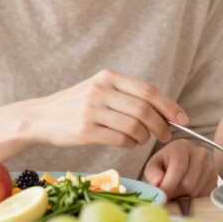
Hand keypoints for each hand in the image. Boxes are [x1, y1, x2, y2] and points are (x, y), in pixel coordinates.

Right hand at [24, 69, 187, 149]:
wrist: (40, 117)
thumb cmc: (76, 105)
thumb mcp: (100, 89)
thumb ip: (128, 94)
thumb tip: (166, 110)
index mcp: (108, 77)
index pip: (148, 90)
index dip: (169, 106)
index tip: (182, 118)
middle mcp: (100, 91)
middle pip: (144, 110)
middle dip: (161, 125)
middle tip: (165, 135)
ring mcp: (91, 110)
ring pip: (134, 127)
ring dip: (144, 137)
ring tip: (141, 138)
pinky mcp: (85, 131)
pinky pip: (120, 140)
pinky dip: (130, 144)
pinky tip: (127, 142)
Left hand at [142, 139, 217, 198]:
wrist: (183, 164)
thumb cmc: (166, 164)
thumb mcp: (154, 165)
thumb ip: (152, 172)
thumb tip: (158, 182)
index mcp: (182, 146)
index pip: (178, 167)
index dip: (168, 185)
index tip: (162, 196)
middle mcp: (200, 153)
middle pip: (187, 183)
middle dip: (175, 193)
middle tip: (168, 195)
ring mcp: (210, 166)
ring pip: (195, 191)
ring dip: (184, 197)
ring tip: (177, 191)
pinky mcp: (215, 178)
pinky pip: (203, 195)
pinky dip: (193, 198)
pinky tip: (187, 192)